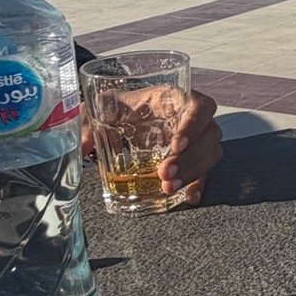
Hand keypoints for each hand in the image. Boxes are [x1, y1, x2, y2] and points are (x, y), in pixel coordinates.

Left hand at [80, 86, 222, 206]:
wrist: (120, 116)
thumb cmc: (119, 106)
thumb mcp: (105, 106)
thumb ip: (91, 120)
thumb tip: (84, 143)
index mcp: (174, 98)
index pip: (199, 105)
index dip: (194, 125)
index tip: (176, 145)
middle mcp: (191, 118)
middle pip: (210, 134)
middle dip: (190, 157)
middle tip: (165, 173)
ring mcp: (195, 139)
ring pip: (211, 154)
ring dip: (193, 172)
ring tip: (168, 187)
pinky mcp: (192, 159)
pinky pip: (205, 171)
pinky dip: (198, 184)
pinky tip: (188, 196)